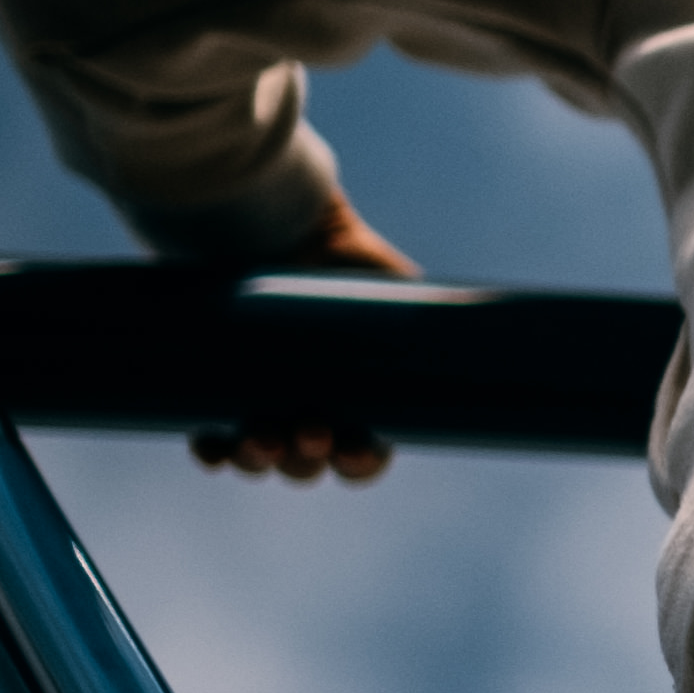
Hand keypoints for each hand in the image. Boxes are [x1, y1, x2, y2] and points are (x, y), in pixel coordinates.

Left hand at [191, 191, 422, 485]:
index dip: (359, 462)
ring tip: (259, 438)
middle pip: (308, 463)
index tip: (353, 446)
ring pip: (261, 457)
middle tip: (308, 430)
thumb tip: (481, 318)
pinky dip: (214, 451)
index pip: (363, 456)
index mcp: (358, 406)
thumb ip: (434, 317)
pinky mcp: (220, 392)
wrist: (289, 229)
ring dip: (260, 459)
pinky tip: (213, 445)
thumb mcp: (397, 292)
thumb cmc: (350, 264)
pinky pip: (213, 440)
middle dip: (306, 458)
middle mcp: (310, 413)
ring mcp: (263, 406)